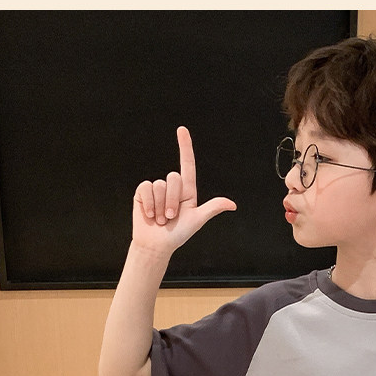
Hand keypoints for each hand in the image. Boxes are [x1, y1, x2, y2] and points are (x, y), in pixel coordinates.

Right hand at [132, 126, 235, 254]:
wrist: (157, 245)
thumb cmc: (178, 234)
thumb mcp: (197, 220)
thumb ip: (212, 208)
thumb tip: (232, 204)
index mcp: (187, 191)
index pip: (187, 164)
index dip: (185, 147)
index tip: (182, 130)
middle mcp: (172, 187)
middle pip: (174, 178)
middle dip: (172, 201)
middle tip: (170, 217)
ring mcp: (156, 189)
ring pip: (160, 185)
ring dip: (160, 206)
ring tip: (160, 219)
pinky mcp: (143, 192)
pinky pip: (146, 188)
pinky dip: (149, 204)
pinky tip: (149, 215)